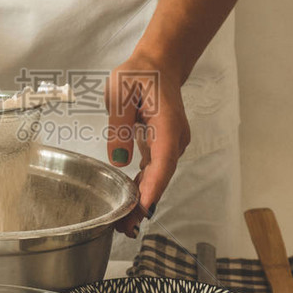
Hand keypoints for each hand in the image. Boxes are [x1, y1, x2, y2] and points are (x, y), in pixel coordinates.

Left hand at [105, 56, 189, 236]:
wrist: (158, 65)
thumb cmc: (139, 74)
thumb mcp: (121, 91)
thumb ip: (119, 124)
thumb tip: (118, 160)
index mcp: (166, 124)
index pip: (163, 161)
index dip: (154, 187)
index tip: (144, 208)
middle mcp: (174, 138)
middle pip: (161, 176)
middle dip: (145, 203)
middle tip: (125, 227)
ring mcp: (171, 145)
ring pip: (158, 178)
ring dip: (143, 200)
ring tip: (124, 224)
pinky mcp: (163, 147)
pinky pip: (154, 172)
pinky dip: (143, 189)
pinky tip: (130, 206)